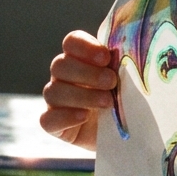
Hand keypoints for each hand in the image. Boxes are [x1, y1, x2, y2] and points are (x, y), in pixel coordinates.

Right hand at [39, 31, 116, 150]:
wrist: (121, 133)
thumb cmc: (124, 100)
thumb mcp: (127, 80)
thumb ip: (123, 64)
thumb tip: (128, 50)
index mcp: (79, 59)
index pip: (71, 42)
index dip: (85, 47)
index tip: (106, 58)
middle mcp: (63, 77)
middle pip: (60, 65)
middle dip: (88, 73)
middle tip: (112, 82)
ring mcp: (55, 101)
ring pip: (53, 92)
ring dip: (82, 95)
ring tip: (108, 102)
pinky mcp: (54, 125)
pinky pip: (47, 119)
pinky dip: (66, 117)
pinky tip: (84, 116)